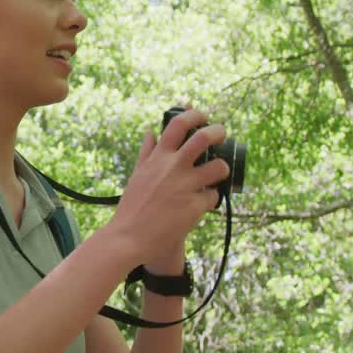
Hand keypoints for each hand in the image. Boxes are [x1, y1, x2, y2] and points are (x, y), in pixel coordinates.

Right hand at [104, 107, 228, 268]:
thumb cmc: (132, 207)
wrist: (129, 238)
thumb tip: (150, 132)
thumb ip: (147, 152)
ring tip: (220, 174)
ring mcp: (185, 186)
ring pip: (219, 167)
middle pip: (204, 138)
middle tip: (222, 134)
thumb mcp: (137, 174)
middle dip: (218, 131)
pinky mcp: (194, 207)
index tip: (203, 117)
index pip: (178, 124)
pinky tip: (203, 205)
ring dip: (223, 169)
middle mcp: (173, 168)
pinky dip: (211, 199)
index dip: (195, 115)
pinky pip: (214, 196)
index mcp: (158, 158)